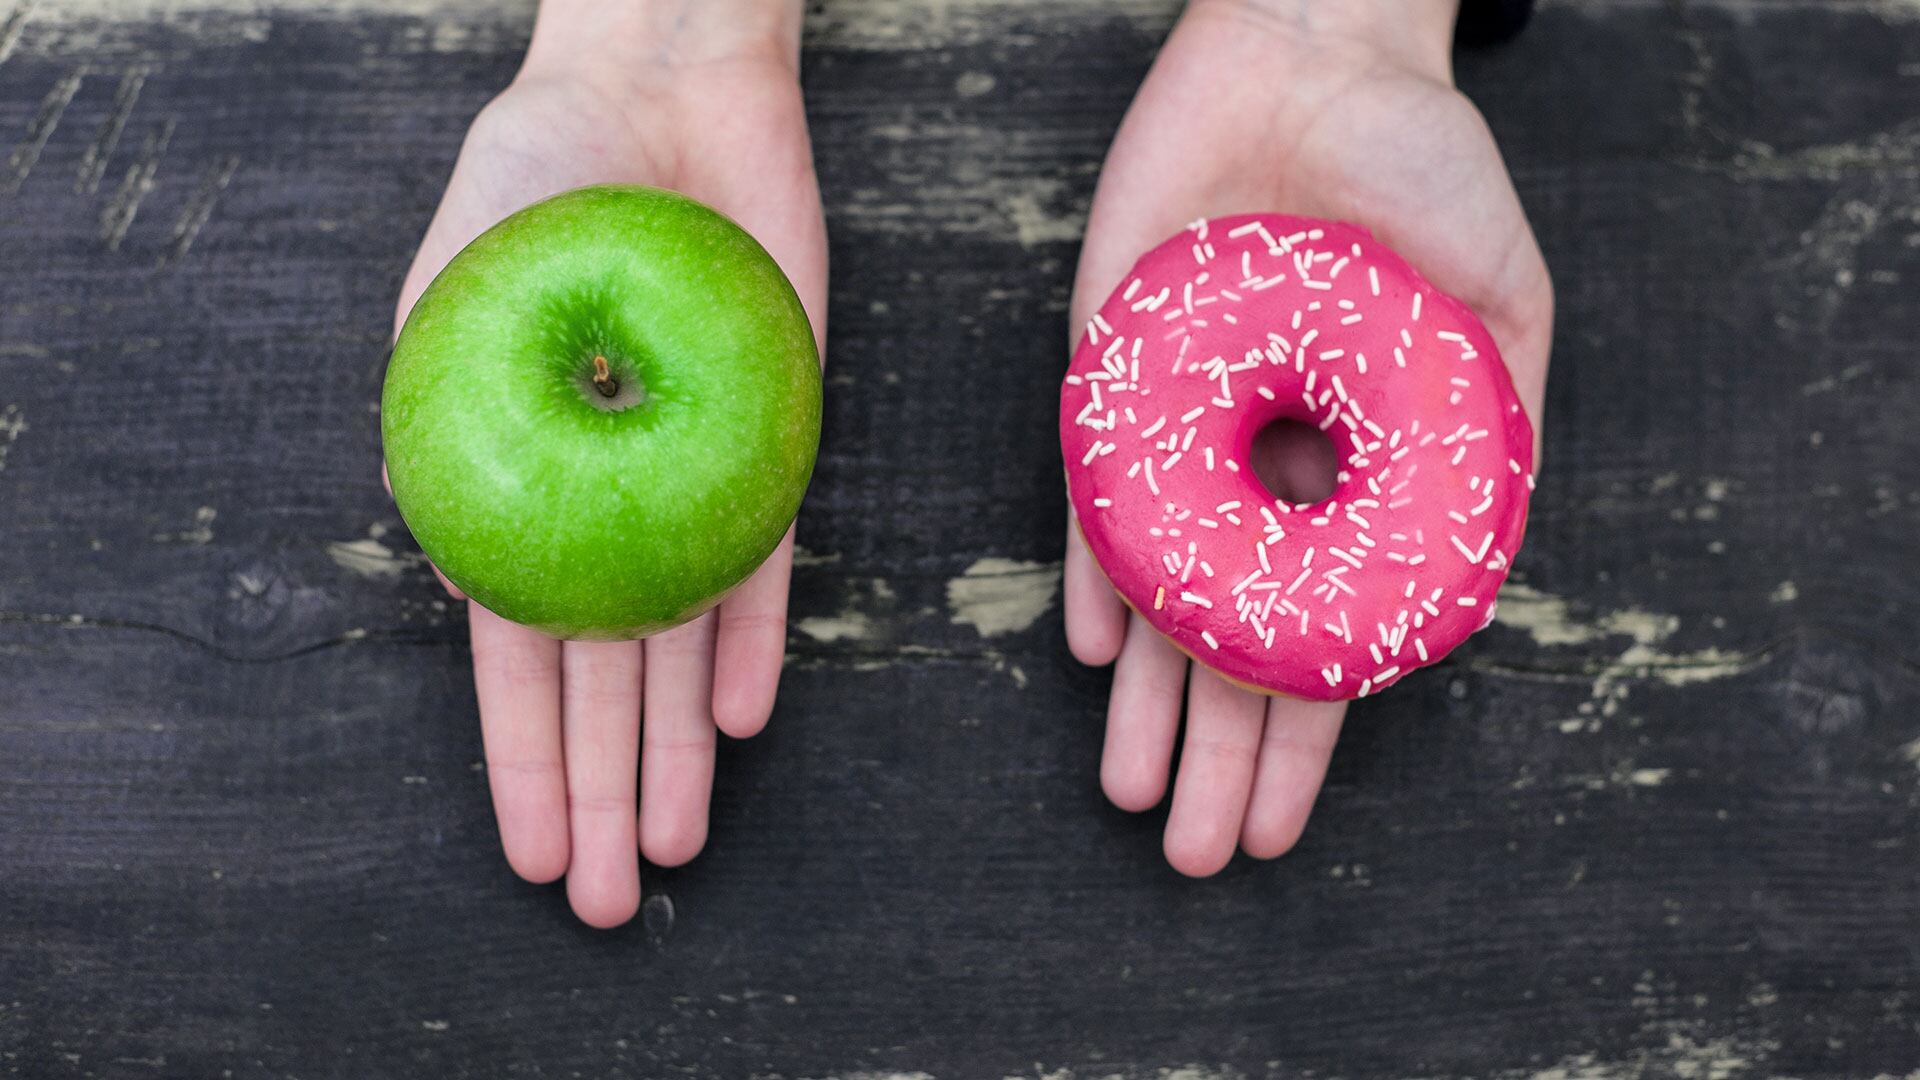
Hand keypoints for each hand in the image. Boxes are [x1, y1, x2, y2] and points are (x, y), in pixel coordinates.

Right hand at [388, 0, 824, 926]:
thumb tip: (458, 579)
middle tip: (610, 899)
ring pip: (684, 643)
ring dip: (675, 747)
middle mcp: (606, 500)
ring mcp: (692, 478)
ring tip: (676, 843)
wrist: (662, 92)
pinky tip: (739, 718)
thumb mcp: (455, 299)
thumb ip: (455, 430)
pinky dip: (755, 637)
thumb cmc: (534, 179)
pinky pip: (766, 557)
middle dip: (603, 789)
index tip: (534, 850)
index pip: (516, 653)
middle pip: (603, 676)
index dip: (523, 759)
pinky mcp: (773, 440)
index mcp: (514, 485)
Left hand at [1065, 0, 1551, 875]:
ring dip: (1148, 698)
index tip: (1283, 824)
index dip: (1304, 737)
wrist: (1312, 54)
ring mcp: (1184, 432)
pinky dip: (1097, 570)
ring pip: (1160, 591)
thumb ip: (1492, 429)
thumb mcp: (1501, 303)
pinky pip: (1098, 492)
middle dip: (1217, 752)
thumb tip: (1474, 563)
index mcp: (1353, 475)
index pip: (1322, 634)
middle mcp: (1262, 472)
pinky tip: (1098, 652)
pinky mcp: (1112, 374)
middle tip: (1196, 854)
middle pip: (1232, 641)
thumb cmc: (1424, 168)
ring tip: (1136, 794)